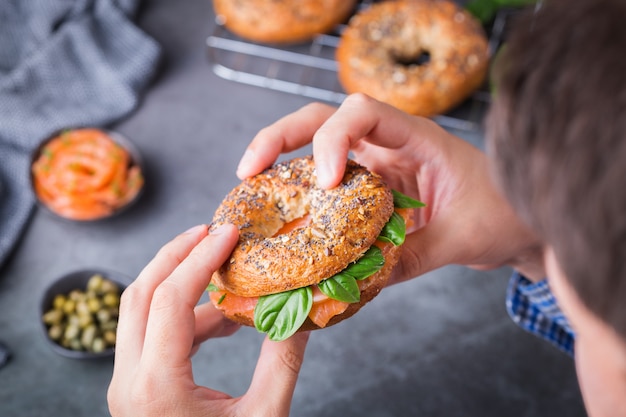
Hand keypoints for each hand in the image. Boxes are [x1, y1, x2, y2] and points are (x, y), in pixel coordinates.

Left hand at [107, 224, 309, 416]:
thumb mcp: (264, 416)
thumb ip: (282, 359)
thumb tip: (303, 309)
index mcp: (155, 388)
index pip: (169, 300)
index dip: (200, 258)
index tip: (229, 232)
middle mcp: (128, 381)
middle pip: (139, 293)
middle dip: (177, 254)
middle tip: (214, 231)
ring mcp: (126, 385)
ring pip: (140, 311)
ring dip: (182, 284)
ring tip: (229, 275)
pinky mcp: (135, 388)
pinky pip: (152, 334)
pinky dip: (185, 316)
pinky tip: (226, 320)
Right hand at [237, 93, 544, 281]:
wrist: (518, 223)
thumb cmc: (503, 216)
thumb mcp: (461, 238)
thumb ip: (411, 257)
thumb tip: (356, 282)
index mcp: (417, 138)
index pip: (361, 112)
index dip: (332, 138)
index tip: (323, 181)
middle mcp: (390, 144)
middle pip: (323, 119)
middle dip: (280, 138)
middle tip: (248, 170)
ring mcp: (377, 166)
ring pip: (318, 148)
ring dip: (281, 164)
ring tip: (250, 192)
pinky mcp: (371, 190)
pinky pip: (328, 186)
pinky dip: (301, 196)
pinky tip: (283, 220)